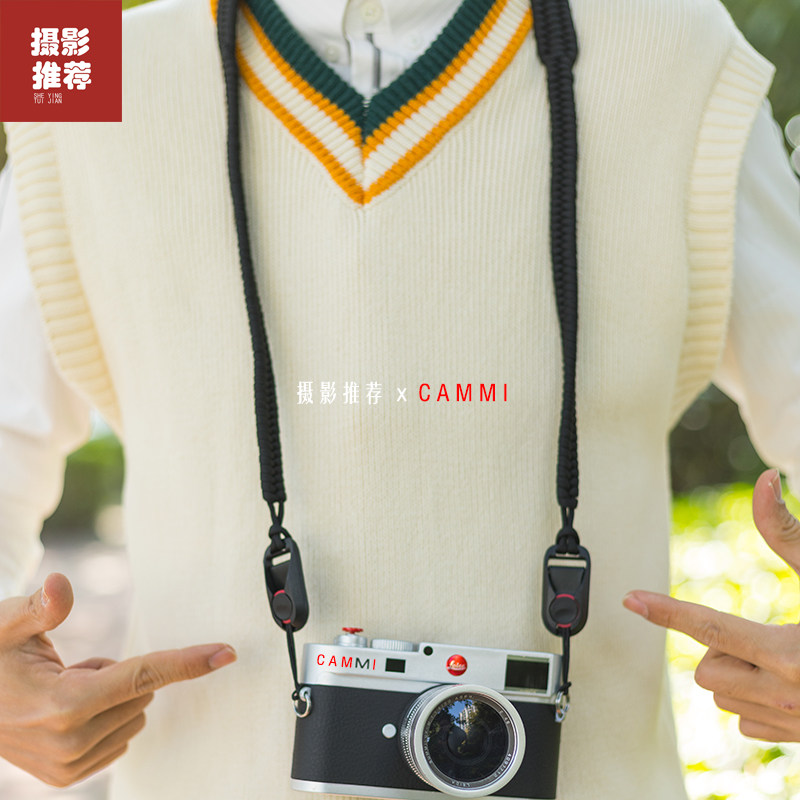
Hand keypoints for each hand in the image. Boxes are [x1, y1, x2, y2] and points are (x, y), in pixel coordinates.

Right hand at [0, 572, 235, 785]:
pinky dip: (107, 718)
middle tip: (73, 669)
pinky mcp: (69, 778)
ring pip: (136, 715)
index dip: (187, 661)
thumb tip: (60, 584)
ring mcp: (70, 766)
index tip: (227, 653)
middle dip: (122, 672)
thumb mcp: (5, 624)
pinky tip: (66, 713)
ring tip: (65, 690)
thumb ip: (38, 607)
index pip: (143, 676)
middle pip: (143, 693)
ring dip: (113, 696)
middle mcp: (72, 741)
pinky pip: (123, 738)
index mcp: (64, 703)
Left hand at [623, 468, 799, 741]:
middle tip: (769, 636)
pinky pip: (744, 721)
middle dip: (723, 648)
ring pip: (721, 696)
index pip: (710, 626)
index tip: (630, 598)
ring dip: (736, 674)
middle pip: (707, 666)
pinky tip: (789, 685)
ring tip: (784, 660)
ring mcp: (795, 724)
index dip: (666, 610)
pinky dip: (754, 701)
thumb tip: (765, 479)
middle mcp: (789, 694)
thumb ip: (789, 534)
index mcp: (792, 652)